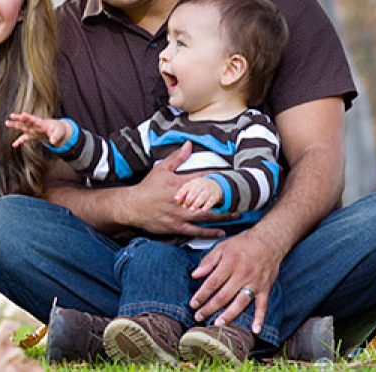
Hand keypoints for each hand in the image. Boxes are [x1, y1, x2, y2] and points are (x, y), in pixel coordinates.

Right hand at [5, 113, 69, 147]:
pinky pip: (24, 138)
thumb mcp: (59, 133)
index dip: (29, 117)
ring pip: (22, 127)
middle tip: (11, 115)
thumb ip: (56, 137)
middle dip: (19, 118)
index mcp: (42, 123)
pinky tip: (14, 145)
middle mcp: (35, 125)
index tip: (23, 114)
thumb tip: (53, 142)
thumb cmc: (58, 130)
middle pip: (26, 121)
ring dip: (15, 125)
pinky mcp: (31, 135)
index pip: (34, 120)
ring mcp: (32, 130)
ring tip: (6, 123)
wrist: (56, 130)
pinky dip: (19, 141)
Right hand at [121, 142, 236, 236]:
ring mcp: (180, 215)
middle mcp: (183, 200)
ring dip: (223, 216)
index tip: (232, 176)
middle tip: (242, 199)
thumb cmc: (147, 187)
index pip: (204, 179)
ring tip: (237, 215)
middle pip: (209, 200)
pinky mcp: (176, 227)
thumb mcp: (161, 169)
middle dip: (226, 199)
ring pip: (206, 216)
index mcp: (180, 184)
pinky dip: (208, 232)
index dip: (219, 177)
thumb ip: (177, 157)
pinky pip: (195, 231)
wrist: (133, 206)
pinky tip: (220, 232)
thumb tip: (189, 144)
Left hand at [175, 177, 222, 210]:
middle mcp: (201, 185)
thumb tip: (176, 200)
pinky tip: (203, 210)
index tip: (177, 200)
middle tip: (185, 206)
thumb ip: (182, 193)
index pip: (186, 187)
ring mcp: (208, 190)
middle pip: (194, 191)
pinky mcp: (214, 196)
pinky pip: (211, 201)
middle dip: (189, 199)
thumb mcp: (190, 187)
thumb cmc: (198, 188)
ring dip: (197, 203)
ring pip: (203, 196)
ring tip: (191, 210)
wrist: (214, 184)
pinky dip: (207, 206)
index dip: (181, 194)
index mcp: (193, 183)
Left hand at [189, 229, 281, 333]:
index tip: (193, 304)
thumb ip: (208, 261)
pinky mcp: (265, 289)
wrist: (269, 241)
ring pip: (240, 302)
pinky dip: (260, 318)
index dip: (202, 295)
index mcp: (230, 263)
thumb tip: (194, 275)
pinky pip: (263, 305)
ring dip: (229, 315)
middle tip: (199, 317)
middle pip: (224, 295)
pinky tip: (255, 330)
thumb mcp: (222, 247)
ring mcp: (255, 283)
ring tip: (218, 324)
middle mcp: (242, 274)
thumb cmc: (242, 244)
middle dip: (210, 308)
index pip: (212, 283)